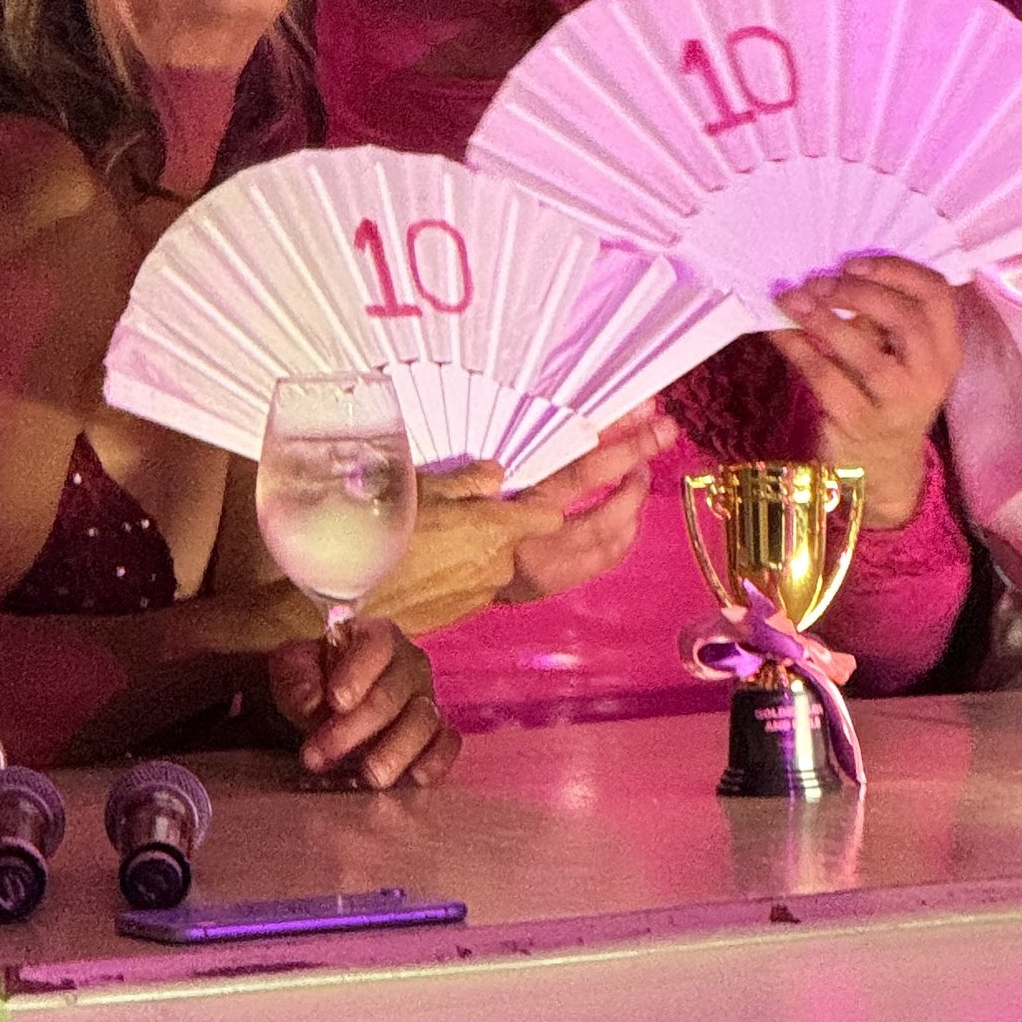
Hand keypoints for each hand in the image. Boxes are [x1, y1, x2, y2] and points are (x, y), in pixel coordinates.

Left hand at [267, 616, 456, 787]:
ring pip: (424, 720)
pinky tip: (414, 777)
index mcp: (376, 637)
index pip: (377, 646)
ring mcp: (426, 699)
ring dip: (396, 751)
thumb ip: (296, 679)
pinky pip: (447, 743)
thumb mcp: (292, 669)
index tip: (335, 701)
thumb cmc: (313, 679)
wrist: (327, 704)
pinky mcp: (435, 733)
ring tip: (368, 776)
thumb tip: (312, 701)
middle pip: (394, 693)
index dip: (358, 672)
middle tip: (318, 756)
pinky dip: (437, 759)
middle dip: (355, 728)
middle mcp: (409, 665)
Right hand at [399, 409, 671, 618]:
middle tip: (660, 437)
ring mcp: (521, 581)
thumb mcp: (421, 493)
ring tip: (640, 482)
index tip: (643, 422)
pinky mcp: (512, 596)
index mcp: (502, 522)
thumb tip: (501, 472)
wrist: (361, 599)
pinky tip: (612, 528)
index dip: (614, 448)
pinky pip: (577, 571)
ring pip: (598, 552)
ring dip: (628, 515)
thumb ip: (468, 480)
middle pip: (602, 515)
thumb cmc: (383, 539)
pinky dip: (604, 548)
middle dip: (637, 474)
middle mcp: (522, 556)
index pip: (574, 479)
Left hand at [772, 257, 962, 529]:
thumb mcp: (898, 356)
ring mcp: (896, 403)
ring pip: (864, 352)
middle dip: (858, 292)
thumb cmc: (885, 395)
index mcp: (946, 349)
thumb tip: (831, 273)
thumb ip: (880, 317)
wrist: (880, 467)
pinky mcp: (858, 423)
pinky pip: (824, 377)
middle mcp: (930, 376)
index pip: (937, 294)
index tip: (853, 263)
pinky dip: (796, 347)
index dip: (896, 270)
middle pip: (906, 319)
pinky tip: (777, 330)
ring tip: (791, 298)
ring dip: (823, 318)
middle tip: (819, 282)